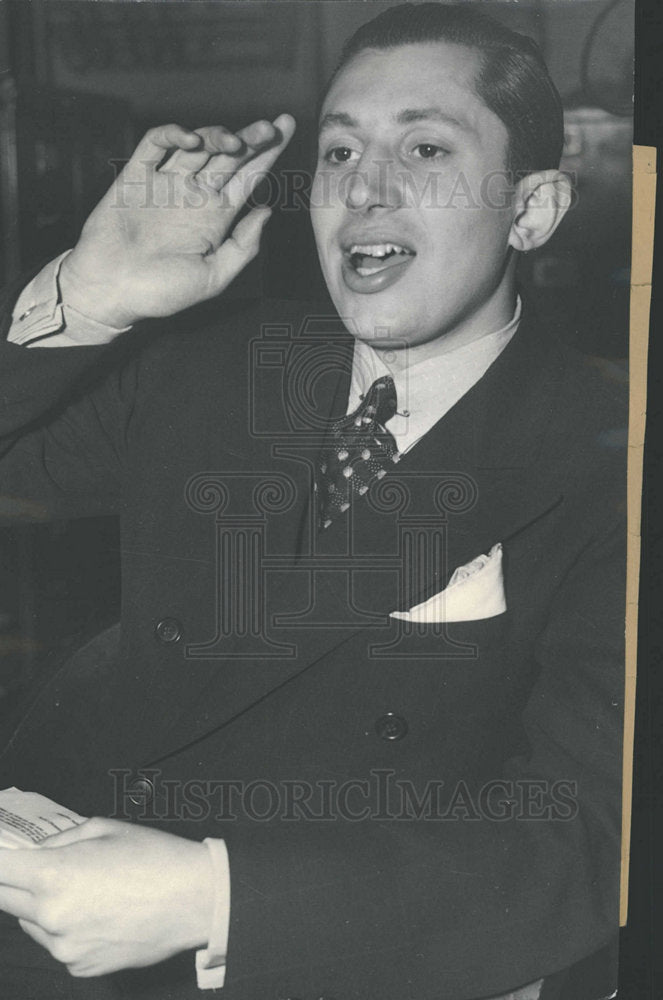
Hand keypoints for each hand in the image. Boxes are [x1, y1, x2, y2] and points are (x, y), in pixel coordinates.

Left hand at [0, 817, 214, 976]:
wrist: (194, 899)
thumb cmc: (156, 858)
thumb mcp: (104, 828)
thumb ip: (60, 839)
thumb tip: (36, 851)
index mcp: (55, 876)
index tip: (3, 858)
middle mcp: (52, 916)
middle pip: (4, 899)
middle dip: (14, 882)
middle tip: (38, 869)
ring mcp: (64, 947)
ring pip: (30, 923)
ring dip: (41, 906)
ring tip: (82, 888)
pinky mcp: (79, 966)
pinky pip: (56, 943)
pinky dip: (65, 928)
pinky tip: (97, 911)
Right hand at [60, 114, 295, 329]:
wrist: (110, 292)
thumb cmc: (160, 293)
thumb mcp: (213, 278)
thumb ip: (243, 247)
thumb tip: (268, 211)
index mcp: (216, 217)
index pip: (249, 177)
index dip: (268, 154)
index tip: (286, 129)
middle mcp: (193, 196)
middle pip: (229, 157)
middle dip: (251, 139)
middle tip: (268, 128)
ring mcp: (166, 183)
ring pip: (198, 146)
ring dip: (217, 136)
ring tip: (233, 142)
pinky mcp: (135, 176)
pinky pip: (155, 145)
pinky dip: (173, 135)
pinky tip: (190, 142)